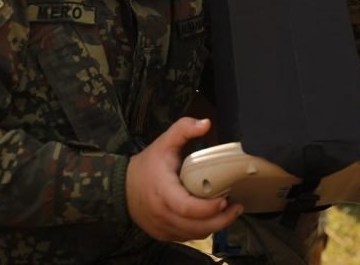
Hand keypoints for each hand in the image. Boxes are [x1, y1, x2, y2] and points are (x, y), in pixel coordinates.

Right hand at [126, 118, 242, 241]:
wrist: (121, 188)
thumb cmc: (147, 166)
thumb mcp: (163, 142)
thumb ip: (183, 129)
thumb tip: (206, 123)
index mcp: (163, 192)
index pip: (188, 208)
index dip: (209, 208)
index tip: (226, 198)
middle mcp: (162, 214)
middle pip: (196, 227)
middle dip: (221, 220)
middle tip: (237, 207)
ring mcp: (163, 227)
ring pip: (194, 234)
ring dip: (214, 226)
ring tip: (229, 211)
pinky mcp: (164, 234)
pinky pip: (187, 237)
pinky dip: (202, 229)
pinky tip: (212, 218)